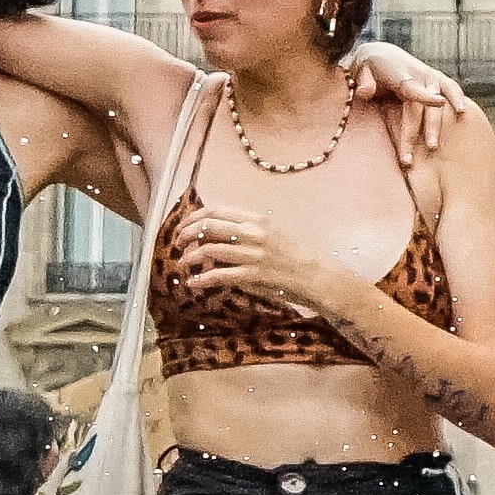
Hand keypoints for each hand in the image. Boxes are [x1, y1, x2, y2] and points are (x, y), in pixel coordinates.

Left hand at [160, 196, 348, 320]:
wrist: (318, 276)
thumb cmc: (297, 256)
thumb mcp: (274, 232)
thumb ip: (248, 229)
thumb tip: (219, 231)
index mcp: (257, 219)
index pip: (216, 210)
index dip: (194, 217)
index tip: (184, 226)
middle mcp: (254, 233)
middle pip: (208, 227)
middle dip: (186, 235)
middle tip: (177, 244)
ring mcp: (254, 254)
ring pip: (210, 250)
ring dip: (190, 258)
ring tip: (182, 264)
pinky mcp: (255, 275)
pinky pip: (220, 276)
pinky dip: (202, 280)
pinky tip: (193, 284)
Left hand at [343, 41, 469, 157]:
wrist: (381, 54)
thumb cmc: (369, 68)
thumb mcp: (361, 69)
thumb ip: (363, 81)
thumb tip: (364, 92)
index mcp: (400, 74)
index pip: (413, 88)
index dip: (425, 97)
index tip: (438, 102)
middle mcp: (419, 74)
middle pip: (420, 108)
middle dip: (413, 133)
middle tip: (407, 159)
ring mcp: (430, 76)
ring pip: (438, 103)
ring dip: (435, 126)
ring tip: (431, 147)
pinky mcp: (438, 79)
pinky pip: (451, 88)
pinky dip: (458, 98)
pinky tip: (463, 113)